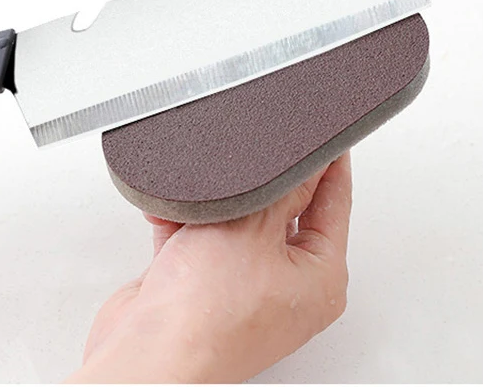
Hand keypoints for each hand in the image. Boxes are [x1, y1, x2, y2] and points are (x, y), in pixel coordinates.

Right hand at [70, 154, 351, 382]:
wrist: (147, 351)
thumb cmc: (207, 314)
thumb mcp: (253, 225)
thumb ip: (283, 184)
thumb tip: (307, 158)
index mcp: (319, 279)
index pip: (335, 201)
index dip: (328, 161)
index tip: (321, 131)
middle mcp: (286, 286)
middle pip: (281, 209)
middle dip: (255, 181)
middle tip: (251, 153)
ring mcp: (243, 285)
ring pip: (235, 219)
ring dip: (212, 202)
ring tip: (201, 192)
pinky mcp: (204, 284)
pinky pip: (201, 236)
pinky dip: (185, 221)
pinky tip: (172, 212)